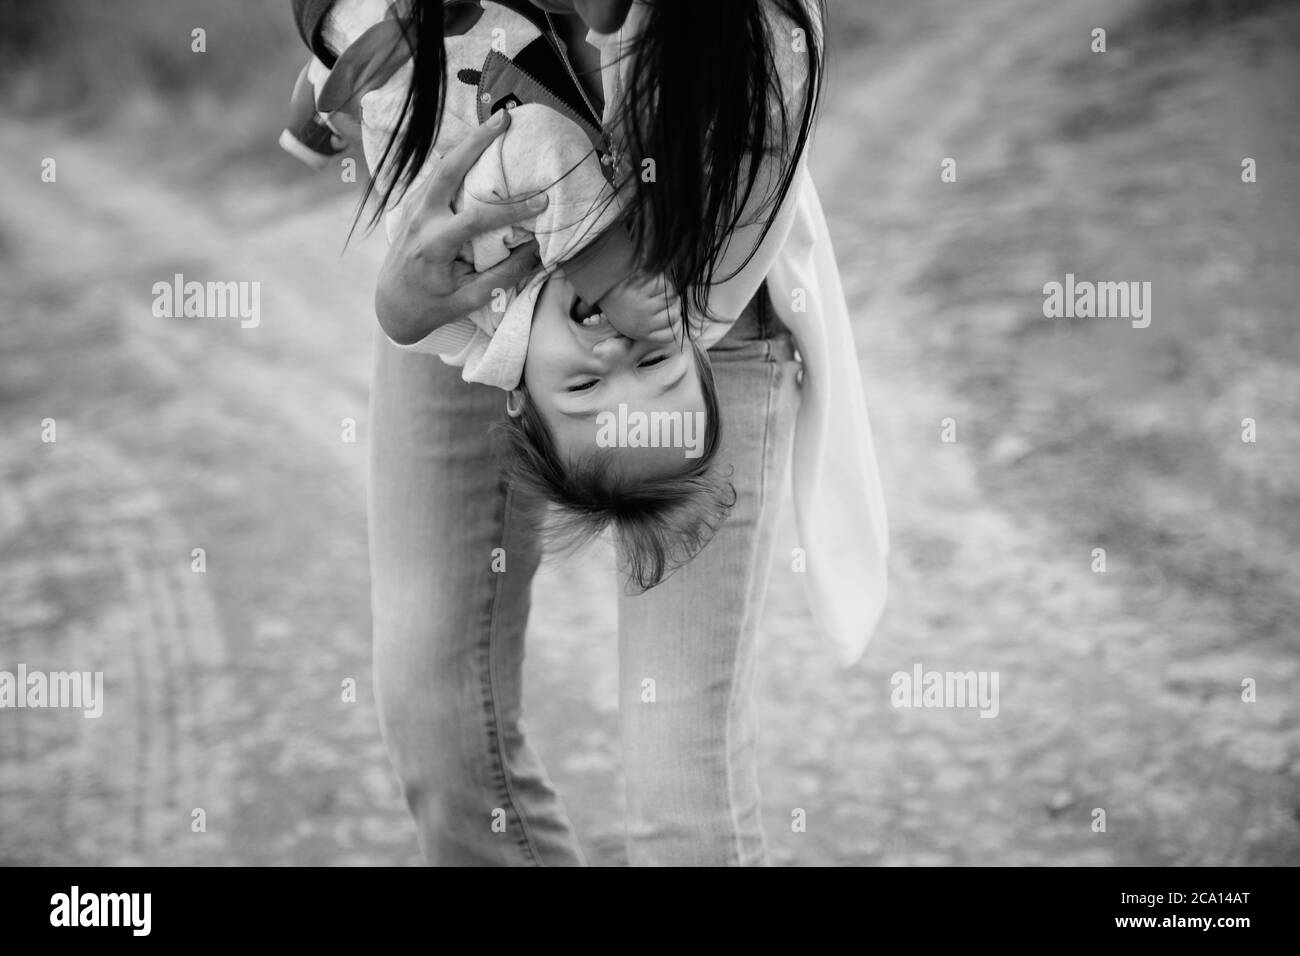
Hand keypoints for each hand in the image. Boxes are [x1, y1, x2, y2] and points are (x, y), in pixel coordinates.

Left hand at [374, 109, 548, 344]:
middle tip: (504, 118)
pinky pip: (436, 174)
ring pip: (439, 165)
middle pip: (446, 169)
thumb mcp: (469, 300)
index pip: (474, 220)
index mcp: (432, 246)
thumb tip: (536, 250)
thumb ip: (502, 275)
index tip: (540, 202)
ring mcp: (412, 208)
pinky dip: (458, 156)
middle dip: (475, 141)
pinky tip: (479, 145)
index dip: (509, 210)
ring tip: (497, 122)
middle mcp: (419, 220)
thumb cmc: (433, 305)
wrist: (392, 303)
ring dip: (468, 142)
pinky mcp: (413, 204)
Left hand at [595, 273, 685, 345]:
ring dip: (669, 291)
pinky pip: (665, 285)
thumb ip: (649, 328)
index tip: (670, 315)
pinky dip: (663, 281)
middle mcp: (643, 322)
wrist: (599, 286)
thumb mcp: (629, 324)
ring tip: (660, 288)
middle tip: (667, 297)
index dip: (674, 324)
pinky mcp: (643, 289)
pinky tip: (654, 280)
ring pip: (672, 299)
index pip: (670, 335)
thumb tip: (674, 324)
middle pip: (675, 315)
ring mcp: (643, 306)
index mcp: (640, 332)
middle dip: (674, 305)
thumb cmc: (617, 304)